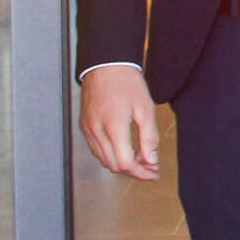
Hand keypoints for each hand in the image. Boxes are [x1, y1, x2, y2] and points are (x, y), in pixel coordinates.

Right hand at [79, 65, 159, 180]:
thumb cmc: (126, 82)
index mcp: (113, 126)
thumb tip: (152, 160)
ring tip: (141, 157)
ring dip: (122, 164)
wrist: (106, 65)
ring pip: (104, 161)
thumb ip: (149, 136)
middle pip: (114, 166)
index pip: (125, 163)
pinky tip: (126, 149)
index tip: (154, 173)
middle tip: (151, 167)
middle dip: (134, 171)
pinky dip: (111, 155)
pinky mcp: (84, 127)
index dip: (141, 173)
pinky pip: (97, 150)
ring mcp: (87, 130)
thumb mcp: (145, 108)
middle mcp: (96, 131)